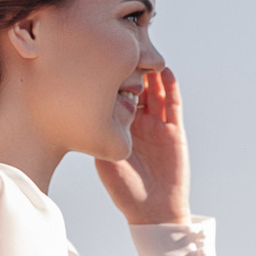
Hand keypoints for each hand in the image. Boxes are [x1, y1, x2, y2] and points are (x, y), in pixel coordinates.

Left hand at [95, 67, 189, 226]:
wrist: (153, 210)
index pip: (115, 95)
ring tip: (145, 52)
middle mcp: (138, 122)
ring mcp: (157, 125)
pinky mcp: (174, 130)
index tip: (100, 57)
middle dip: (130, 68)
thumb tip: (81, 116)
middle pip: (136, 87)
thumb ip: (99, 138)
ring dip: (151, 72)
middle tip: (123, 45)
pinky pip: (173, 104)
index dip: (109, 78)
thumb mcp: (104, 160)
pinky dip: (171, 87)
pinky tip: (165, 72)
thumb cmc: (125, 190)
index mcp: (120, 128)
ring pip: (155, 90)